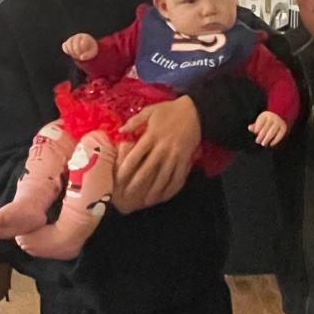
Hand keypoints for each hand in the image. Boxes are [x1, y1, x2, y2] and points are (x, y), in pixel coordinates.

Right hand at [63, 33, 98, 62]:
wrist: (87, 47)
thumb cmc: (91, 50)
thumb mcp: (93, 53)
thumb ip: (88, 55)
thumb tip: (81, 57)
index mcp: (85, 37)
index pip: (82, 43)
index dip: (83, 50)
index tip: (85, 53)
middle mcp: (78, 36)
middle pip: (75, 43)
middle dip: (77, 51)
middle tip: (80, 57)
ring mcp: (72, 39)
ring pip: (68, 44)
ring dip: (72, 52)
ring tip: (76, 56)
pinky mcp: (67, 43)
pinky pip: (64, 46)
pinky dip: (67, 51)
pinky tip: (71, 54)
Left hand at [112, 97, 200, 211]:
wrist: (196, 111)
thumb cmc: (170, 110)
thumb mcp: (150, 111)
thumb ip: (134, 121)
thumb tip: (120, 131)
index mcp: (151, 136)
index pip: (135, 156)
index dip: (125, 169)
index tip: (118, 180)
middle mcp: (162, 148)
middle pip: (147, 170)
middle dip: (137, 185)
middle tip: (127, 196)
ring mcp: (175, 155)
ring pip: (163, 177)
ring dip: (154, 191)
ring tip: (146, 202)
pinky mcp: (185, 159)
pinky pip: (178, 177)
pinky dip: (172, 188)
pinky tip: (165, 196)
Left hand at [250, 110, 287, 146]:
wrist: (280, 117)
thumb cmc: (266, 121)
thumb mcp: (260, 122)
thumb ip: (255, 126)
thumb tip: (249, 128)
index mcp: (265, 115)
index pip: (260, 122)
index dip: (257, 127)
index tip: (255, 132)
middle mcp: (273, 118)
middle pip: (266, 128)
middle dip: (261, 135)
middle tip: (257, 141)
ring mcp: (279, 123)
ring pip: (272, 132)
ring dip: (267, 139)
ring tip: (263, 144)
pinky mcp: (283, 128)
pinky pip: (279, 135)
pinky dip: (275, 141)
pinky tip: (270, 144)